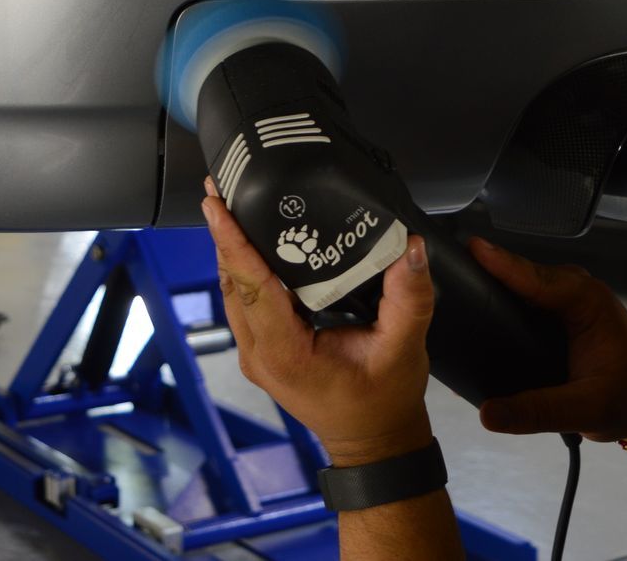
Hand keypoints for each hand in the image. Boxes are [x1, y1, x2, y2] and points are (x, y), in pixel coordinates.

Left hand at [202, 177, 437, 464]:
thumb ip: (409, 299)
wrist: (374, 440)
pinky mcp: (261, 347)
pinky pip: (243, 299)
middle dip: (224, 232)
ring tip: (227, 200)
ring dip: (229, 246)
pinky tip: (247, 237)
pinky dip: (242, 265)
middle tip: (220, 185)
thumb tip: (410, 248)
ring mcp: (255, 353)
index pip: (251, 287)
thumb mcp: (404, 349)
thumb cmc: (385, 400)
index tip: (216, 205)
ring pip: (232, 290)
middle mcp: (259, 353)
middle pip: (233, 282)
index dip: (232, 242)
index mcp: (285, 353)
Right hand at [464, 237, 626, 444]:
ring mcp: (564, 298)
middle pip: (520, 273)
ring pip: (519, 283)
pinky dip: (499, 298)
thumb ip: (538, 412)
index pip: (536, 278)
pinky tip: (473, 307)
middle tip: (443, 272)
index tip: (469, 249)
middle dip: (485, 270)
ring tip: (449, 285)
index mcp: (587, 302)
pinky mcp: (555, 310)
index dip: (501, 263)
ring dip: (489, 283)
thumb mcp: (587, 410)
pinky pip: (522, 296)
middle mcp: (575, 290)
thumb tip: (487, 414)